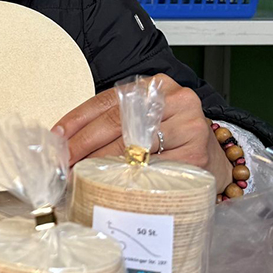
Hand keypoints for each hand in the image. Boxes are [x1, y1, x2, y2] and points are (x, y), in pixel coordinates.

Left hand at [54, 74, 231, 190]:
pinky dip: (127, 180)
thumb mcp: (145, 117)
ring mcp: (189, 127)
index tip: (57, 137)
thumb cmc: (171, 136)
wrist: (215, 156)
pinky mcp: (196, 156)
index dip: (78, 120)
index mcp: (156, 85)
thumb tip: (64, 139)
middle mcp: (175, 100)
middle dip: (83, 145)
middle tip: (62, 162)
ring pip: (132, 148)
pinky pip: (151, 171)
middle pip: (117, 124)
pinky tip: (109, 187)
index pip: (108, 101)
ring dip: (100, 165)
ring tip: (77, 176)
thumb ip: (113, 120)